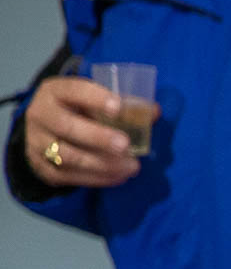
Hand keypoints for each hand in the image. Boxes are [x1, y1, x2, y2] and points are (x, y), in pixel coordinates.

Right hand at [20, 77, 145, 188]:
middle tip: (125, 145)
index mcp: (55, 92)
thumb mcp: (92, 101)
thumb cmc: (78, 112)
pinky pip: (70, 176)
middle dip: (99, 137)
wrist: (45, 133)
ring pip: (69, 156)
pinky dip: (98, 178)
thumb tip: (154, 111)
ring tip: (132, 166)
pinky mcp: (42, 167)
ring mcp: (37, 143)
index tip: (118, 107)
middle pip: (67, 126)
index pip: (72, 90)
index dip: (95, 98)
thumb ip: (123, 105)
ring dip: (104, 164)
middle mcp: (40, 115)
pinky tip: (120, 177)